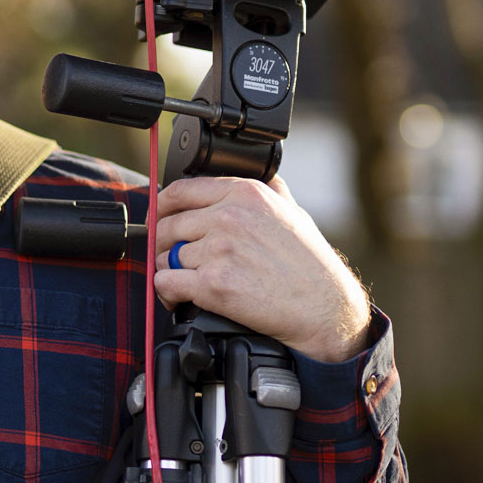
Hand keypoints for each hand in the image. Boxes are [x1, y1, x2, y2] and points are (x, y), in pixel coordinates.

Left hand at [152, 175, 371, 362]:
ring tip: (184, 280)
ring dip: (170, 271)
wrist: (325, 310)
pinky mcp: (213, 285)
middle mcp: (229, 217)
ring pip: (166, 256)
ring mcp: (220, 251)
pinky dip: (167, 292)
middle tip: (170, 257)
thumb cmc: (311, 265)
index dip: (162, 207)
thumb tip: (256, 172)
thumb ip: (269, 189)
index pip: (180, 191)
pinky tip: (178, 296)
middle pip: (168, 226)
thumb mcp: (293, 212)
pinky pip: (166, 283)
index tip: (158, 217)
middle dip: (164, 244)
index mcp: (245, 193)